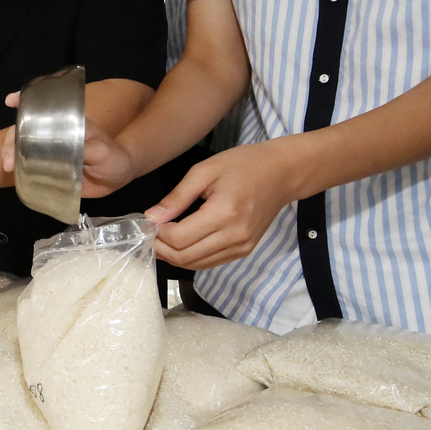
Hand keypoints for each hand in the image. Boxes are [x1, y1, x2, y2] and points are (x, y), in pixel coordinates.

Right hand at [1, 92, 135, 198]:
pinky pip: (31, 169)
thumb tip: (67, 148)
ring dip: (12, 156)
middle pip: (25, 131)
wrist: (117, 178)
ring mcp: (49, 153)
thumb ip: (87, 148)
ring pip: (23, 150)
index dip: (25, 101)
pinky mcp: (49, 170)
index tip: (10, 101)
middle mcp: (53, 136)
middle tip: (10, 158)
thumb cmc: (112, 157)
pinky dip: (20, 173)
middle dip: (11, 140)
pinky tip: (15, 177)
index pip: (43, 108)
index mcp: (66, 124)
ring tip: (10, 167)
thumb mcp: (103, 151)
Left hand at [146, 140, 302, 269]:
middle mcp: (235, 235)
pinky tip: (181, 243)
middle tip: (150, 234)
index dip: (158, 234)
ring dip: (174, 256)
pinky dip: (191, 257)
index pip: (180, 238)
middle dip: (162, 248)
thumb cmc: (244, 165)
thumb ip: (177, 197)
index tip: (148, 223)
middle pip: (185, 256)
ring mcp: (242, 246)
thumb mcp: (204, 171)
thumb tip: (152, 217)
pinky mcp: (245, 250)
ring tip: (162, 239)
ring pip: (196, 264)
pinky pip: (210, 262)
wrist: (282, 173)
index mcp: (224, 212)